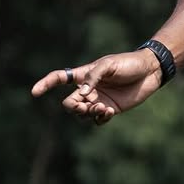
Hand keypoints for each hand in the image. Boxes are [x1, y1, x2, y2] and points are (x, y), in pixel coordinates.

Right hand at [31, 50, 163, 124]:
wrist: (149, 71)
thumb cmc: (128, 63)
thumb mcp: (109, 65)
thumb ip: (93, 77)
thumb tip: (82, 94)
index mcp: (83, 75)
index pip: (58, 79)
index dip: (45, 84)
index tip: (34, 93)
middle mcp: (88, 89)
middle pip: (69, 104)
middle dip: (73, 108)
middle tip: (85, 106)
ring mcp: (98, 100)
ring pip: (82, 114)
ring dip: (88, 113)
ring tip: (103, 108)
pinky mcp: (110, 109)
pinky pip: (97, 119)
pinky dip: (99, 118)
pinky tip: (108, 112)